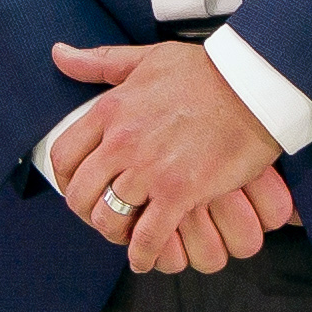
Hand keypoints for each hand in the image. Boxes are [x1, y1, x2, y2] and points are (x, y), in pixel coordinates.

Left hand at [47, 40, 291, 275]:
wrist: (253, 85)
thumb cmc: (205, 71)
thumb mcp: (146, 58)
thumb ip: (100, 63)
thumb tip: (58, 54)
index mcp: (110, 110)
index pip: (64, 156)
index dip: (66, 180)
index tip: (80, 188)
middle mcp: (121, 141)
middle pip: (81, 194)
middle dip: (87, 211)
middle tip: (103, 216)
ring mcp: (149, 169)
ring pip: (109, 218)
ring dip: (114, 233)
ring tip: (125, 236)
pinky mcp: (180, 192)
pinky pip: (147, 236)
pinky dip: (141, 254)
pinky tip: (143, 258)